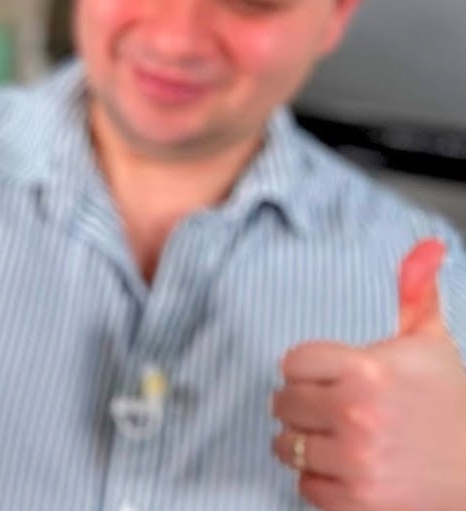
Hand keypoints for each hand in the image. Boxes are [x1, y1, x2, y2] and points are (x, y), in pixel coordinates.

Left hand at [271, 238, 465, 510]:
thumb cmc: (450, 406)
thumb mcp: (433, 345)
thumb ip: (417, 294)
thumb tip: (427, 246)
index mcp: (367, 370)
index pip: (292, 363)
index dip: (313, 371)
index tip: (339, 378)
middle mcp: (356, 413)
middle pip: (282, 403)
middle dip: (307, 406)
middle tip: (341, 410)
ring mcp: (355, 459)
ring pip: (286, 445)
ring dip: (308, 443)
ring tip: (345, 439)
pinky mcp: (356, 500)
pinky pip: (304, 486)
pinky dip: (322, 480)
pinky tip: (353, 468)